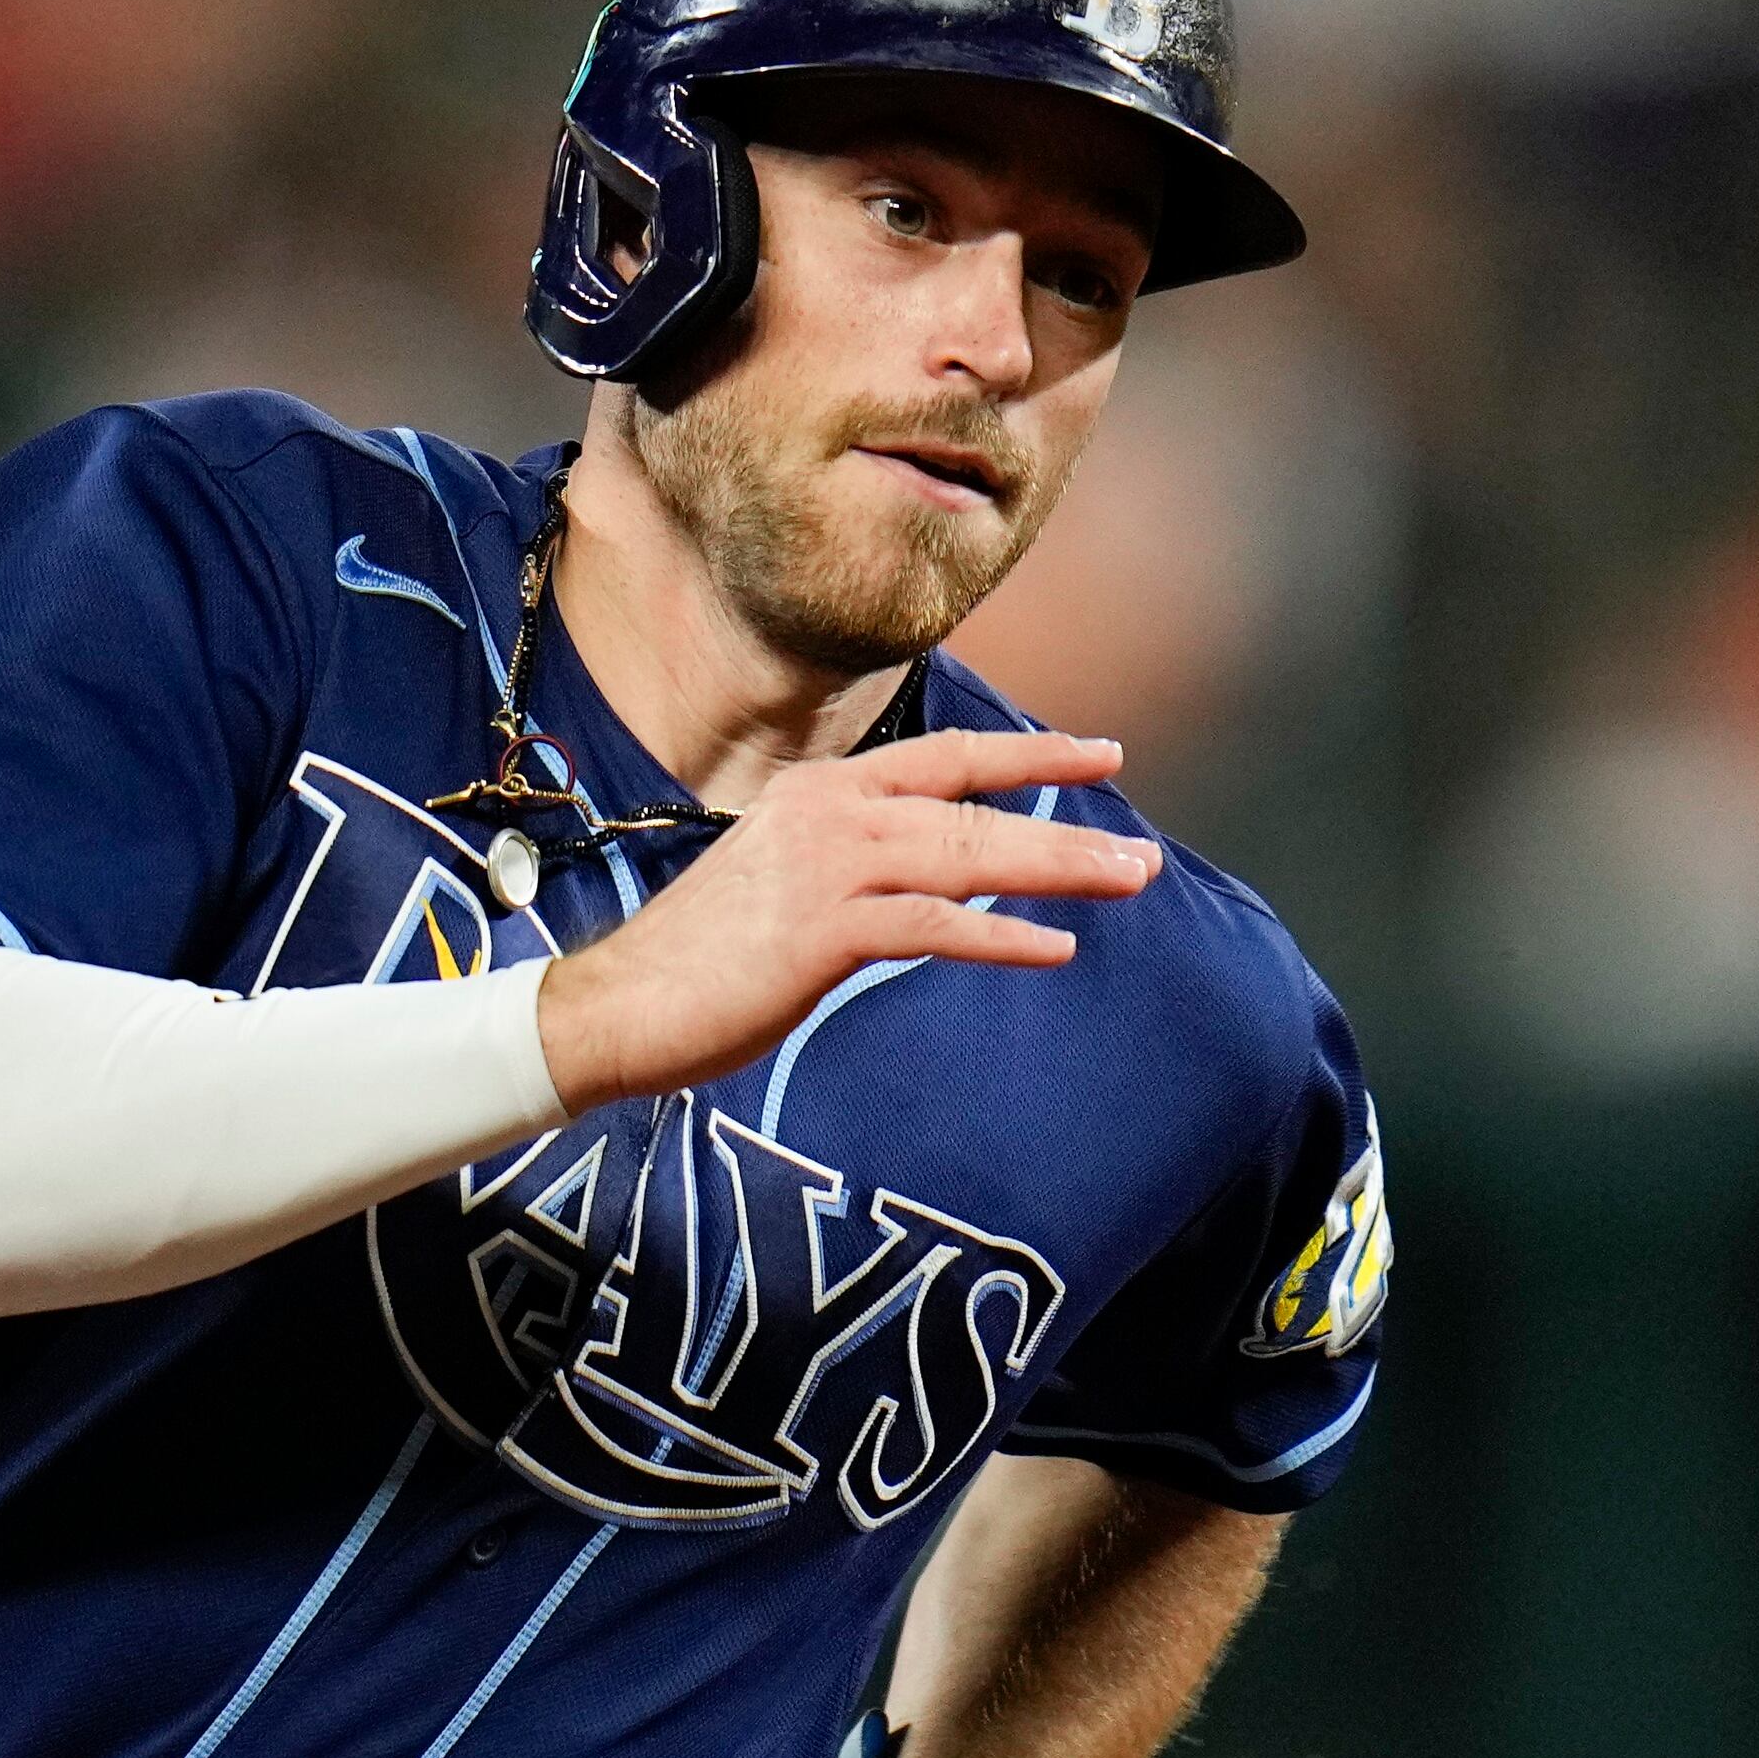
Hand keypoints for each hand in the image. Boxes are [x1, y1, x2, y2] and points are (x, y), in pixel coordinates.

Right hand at [536, 730, 1157, 1112]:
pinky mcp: (822, 930)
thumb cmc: (700, 958)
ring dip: (1056, 869)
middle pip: (972, 807)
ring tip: (1127, 880)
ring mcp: (824, 867)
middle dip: (1066, 826)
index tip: (1100, 755)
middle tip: (1141, 852)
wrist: (617, 1003)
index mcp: (820, 792)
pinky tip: (1055, 947)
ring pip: (966, 856)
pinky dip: (998, 936)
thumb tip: (933, 882)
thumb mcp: (784, 883)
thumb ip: (855, 867)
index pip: (945, 758)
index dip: (1028, 754)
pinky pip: (933, 926)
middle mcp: (828, 813)